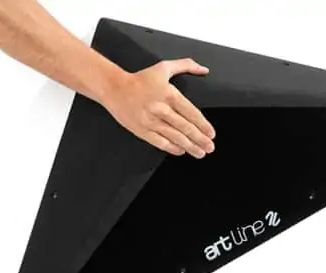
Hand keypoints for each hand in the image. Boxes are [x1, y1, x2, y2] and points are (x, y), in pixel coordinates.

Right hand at [101, 58, 215, 157]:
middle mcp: (161, 109)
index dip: (203, 125)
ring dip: (190, 147)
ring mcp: (151, 121)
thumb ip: (186, 65)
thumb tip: (203, 69)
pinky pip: (160, 142)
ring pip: (175, 137)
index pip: (191, 113)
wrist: (114, 88)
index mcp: (169, 94)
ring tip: (200, 153)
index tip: (211, 133)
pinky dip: (172, 148)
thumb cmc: (139, 79)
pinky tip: (181, 151)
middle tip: (210, 147)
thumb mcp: (164, 67)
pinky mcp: (142, 130)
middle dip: (200, 140)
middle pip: (185, 128)